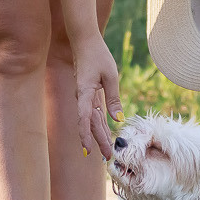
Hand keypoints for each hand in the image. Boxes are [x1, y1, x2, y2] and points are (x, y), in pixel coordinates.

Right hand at [73, 33, 122, 160]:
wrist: (84, 42)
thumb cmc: (98, 55)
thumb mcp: (111, 76)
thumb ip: (114, 99)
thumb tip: (118, 119)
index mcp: (85, 93)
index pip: (85, 118)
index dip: (85, 135)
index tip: (88, 150)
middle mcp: (82, 97)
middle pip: (91, 123)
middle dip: (99, 140)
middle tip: (107, 158)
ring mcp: (84, 96)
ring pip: (92, 120)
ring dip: (99, 135)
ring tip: (107, 151)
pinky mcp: (88, 94)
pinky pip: (94, 112)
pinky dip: (100, 124)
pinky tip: (106, 132)